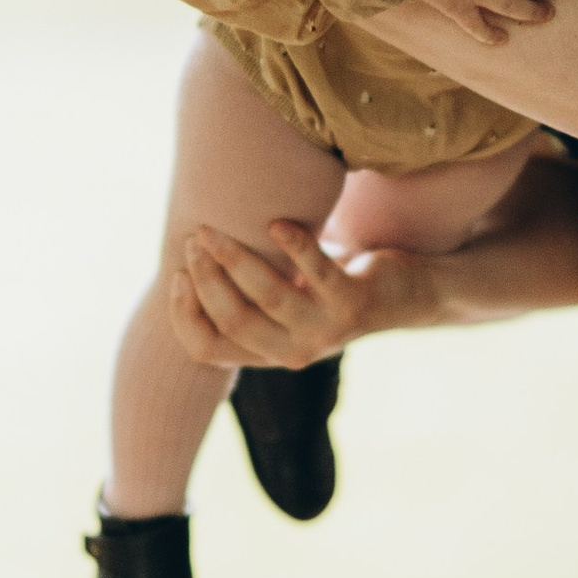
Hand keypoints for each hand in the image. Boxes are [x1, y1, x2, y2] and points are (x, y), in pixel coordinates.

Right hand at [168, 218, 424, 370]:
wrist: (402, 297)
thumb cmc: (329, 289)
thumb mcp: (282, 299)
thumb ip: (244, 293)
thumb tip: (186, 259)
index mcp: (269, 353)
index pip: (207, 348)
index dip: (184, 314)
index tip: (176, 273)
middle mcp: (295, 352)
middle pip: (233, 320)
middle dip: (205, 277)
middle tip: (193, 236)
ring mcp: (326, 331)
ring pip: (269, 296)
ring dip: (235, 258)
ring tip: (213, 228)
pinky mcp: (353, 302)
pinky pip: (317, 270)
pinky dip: (295, 245)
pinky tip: (276, 224)